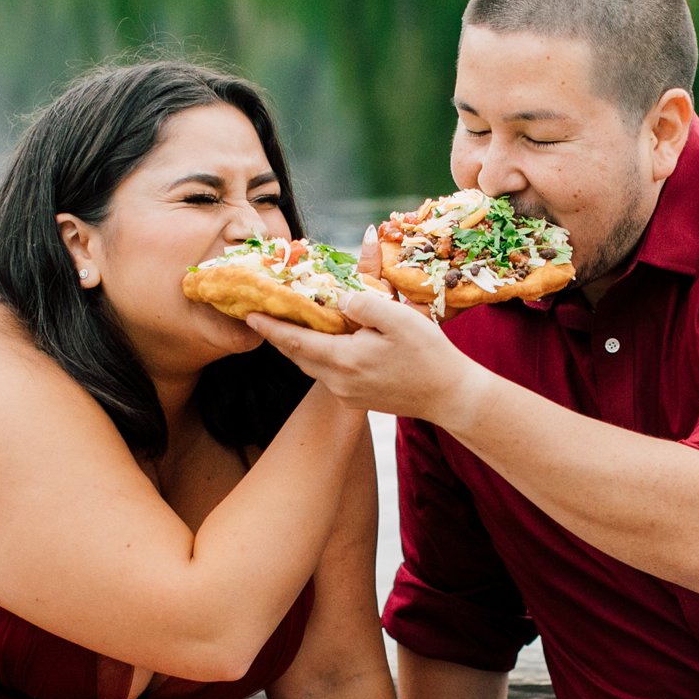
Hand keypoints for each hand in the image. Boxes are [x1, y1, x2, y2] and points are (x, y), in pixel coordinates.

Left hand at [245, 291, 488, 423]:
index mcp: (344, 360)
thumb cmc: (428, 354)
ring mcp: (347, 395)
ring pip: (312, 366)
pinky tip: (326, 342)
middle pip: (298, 356)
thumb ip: (363, 303)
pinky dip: (320, 356)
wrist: (450, 396)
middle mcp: (338, 382)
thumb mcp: (398, 318)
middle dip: (279, 336)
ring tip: (292, 324)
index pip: (295, 341)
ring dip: (300, 346)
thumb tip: (338, 298)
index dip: (270, 328)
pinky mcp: (357, 400)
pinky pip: (329, 375)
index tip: (248, 314)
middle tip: (264, 314)